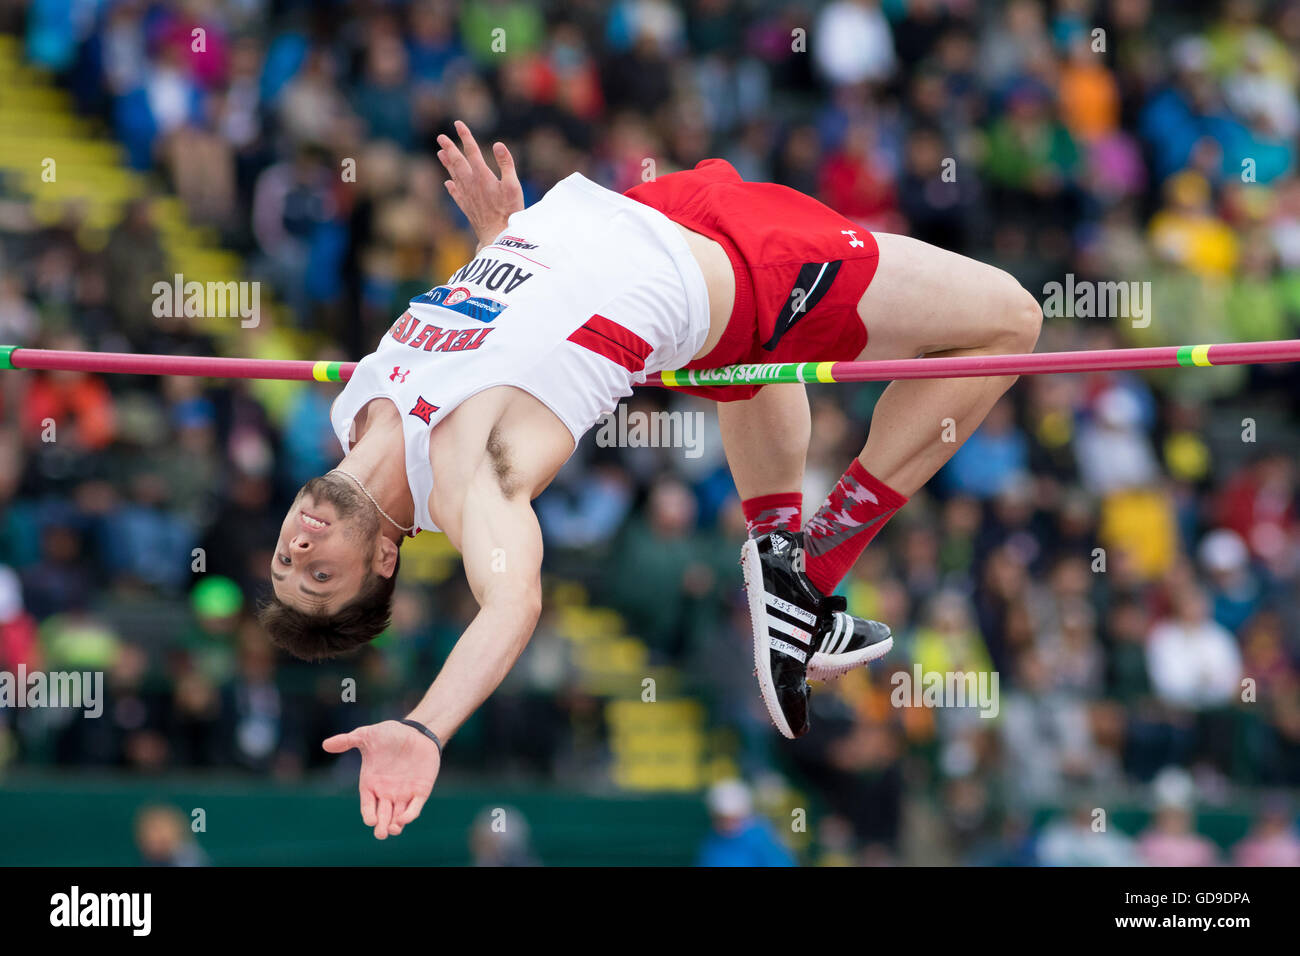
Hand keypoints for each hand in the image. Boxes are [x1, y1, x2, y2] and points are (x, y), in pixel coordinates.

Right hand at [322, 720, 440, 839]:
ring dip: (396, 825)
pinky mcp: (421, 791)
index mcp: (371, 784)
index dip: (369, 814)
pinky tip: (406, 819)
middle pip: (382, 816)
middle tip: (381, 834)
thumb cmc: (389, 734)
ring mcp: (404, 793)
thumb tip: (325, 744)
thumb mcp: (367, 735)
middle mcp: (386, 792)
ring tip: (393, 829)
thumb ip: (348, 741)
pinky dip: (411, 815)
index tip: (370, 820)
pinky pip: (415, 807)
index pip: (368, 805)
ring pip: (398, 816)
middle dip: (381, 826)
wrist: (415, 730)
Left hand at [436, 119, 524, 245]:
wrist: (497, 235)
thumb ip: (506, 164)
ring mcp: (467, 196)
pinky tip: (448, 183)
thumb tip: (498, 144)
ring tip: (440, 153)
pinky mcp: (467, 207)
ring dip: (447, 163)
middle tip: (441, 137)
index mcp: (482, 176)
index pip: (472, 151)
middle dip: (449, 148)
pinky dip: (451, 187)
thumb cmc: (509, 211)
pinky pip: (456, 194)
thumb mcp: (513, 185)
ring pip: (454, 176)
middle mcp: (471, 184)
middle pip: (457, 162)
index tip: (458, 124)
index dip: (465, 136)